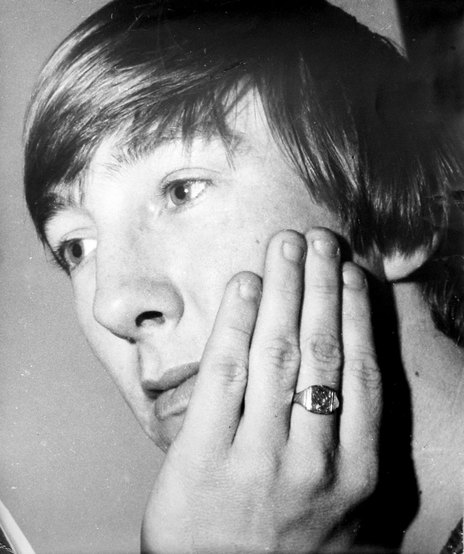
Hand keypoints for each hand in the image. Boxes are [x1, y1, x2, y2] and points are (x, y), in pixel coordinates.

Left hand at [141, 228, 381, 552]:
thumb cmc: (280, 547)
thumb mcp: (338, 510)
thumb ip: (349, 452)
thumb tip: (357, 382)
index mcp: (354, 474)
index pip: (361, 376)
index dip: (358, 317)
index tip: (352, 275)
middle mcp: (313, 462)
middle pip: (323, 353)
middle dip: (322, 287)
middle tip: (321, 240)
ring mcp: (258, 459)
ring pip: (278, 355)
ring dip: (285, 292)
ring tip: (288, 246)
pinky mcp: (205, 458)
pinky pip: (224, 376)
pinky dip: (236, 324)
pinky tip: (244, 285)